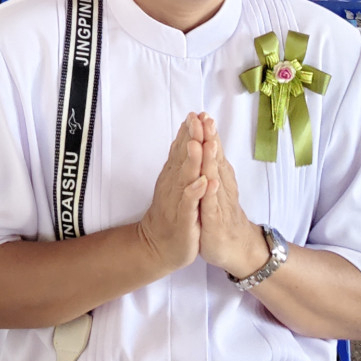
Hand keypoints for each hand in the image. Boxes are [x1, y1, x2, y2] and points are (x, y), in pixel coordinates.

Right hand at [136, 117, 209, 274]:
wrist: (157, 246)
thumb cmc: (170, 214)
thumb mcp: (175, 185)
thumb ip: (179, 162)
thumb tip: (185, 137)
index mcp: (172, 176)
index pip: (180, 150)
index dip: (188, 131)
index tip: (196, 113)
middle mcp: (172, 185)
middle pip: (182, 158)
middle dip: (191, 138)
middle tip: (197, 119)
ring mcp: (177, 202)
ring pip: (185, 178)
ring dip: (192, 160)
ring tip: (199, 144)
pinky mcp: (183, 220)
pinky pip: (189, 204)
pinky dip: (195, 192)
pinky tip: (203, 181)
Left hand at [196, 121, 269, 275]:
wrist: (237, 248)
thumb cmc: (223, 216)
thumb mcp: (216, 189)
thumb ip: (213, 166)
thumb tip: (209, 142)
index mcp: (218, 179)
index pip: (212, 153)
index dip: (208, 134)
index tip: (201, 114)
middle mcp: (221, 187)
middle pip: (215, 160)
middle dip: (210, 139)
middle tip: (206, 119)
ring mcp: (219, 204)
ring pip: (215, 179)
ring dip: (213, 161)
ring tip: (210, 142)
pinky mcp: (214, 221)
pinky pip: (212, 206)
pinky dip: (211, 193)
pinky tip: (210, 182)